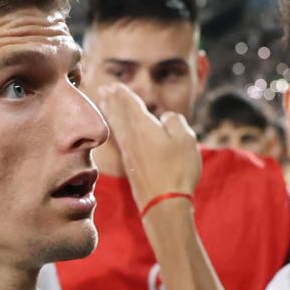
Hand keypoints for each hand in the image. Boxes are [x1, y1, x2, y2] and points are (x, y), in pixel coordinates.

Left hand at [97, 83, 201, 211]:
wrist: (164, 203)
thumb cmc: (177, 169)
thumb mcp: (185, 138)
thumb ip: (174, 121)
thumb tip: (165, 118)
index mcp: (143, 126)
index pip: (130, 104)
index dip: (123, 94)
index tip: (114, 86)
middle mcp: (132, 138)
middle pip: (119, 114)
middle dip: (112, 101)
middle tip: (104, 90)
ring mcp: (130, 153)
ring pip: (118, 127)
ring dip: (111, 114)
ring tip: (105, 105)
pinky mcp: (132, 167)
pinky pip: (121, 140)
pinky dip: (117, 130)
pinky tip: (119, 132)